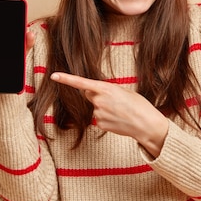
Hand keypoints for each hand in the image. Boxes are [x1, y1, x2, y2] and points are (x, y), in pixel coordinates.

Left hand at [50, 72, 168, 156]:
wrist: (146, 124)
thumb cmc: (139, 105)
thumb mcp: (124, 91)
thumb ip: (107, 90)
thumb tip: (95, 94)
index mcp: (105, 89)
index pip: (81, 83)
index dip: (66, 79)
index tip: (53, 76)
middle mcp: (99, 101)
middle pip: (89, 95)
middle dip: (98, 95)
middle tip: (115, 100)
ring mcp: (99, 114)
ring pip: (96, 107)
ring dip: (105, 108)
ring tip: (120, 111)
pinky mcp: (100, 124)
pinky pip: (99, 118)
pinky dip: (107, 118)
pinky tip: (118, 119)